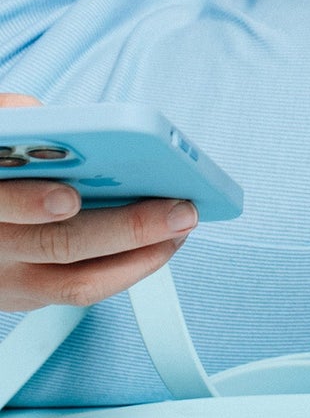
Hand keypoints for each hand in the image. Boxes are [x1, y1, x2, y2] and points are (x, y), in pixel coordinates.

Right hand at [0, 94, 196, 311]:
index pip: (1, 203)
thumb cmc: (2, 164)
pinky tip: (165, 240)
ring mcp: (10, 281)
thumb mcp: (1, 133)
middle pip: (58, 246)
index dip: (30, 203)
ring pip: (79, 282)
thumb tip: (62, 121)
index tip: (69, 198)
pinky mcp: (31, 296)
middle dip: (126, 228)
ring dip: (142, 255)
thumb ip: (21, 122)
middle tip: (179, 211)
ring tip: (183, 224)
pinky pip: (86, 290)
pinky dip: (130, 268)